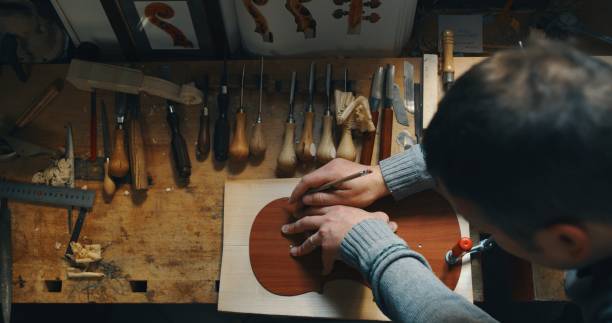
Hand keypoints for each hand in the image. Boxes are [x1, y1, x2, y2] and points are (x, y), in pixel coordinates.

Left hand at [281, 205, 396, 274]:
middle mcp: (328, 219)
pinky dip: (324, 266)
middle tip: (286, 228)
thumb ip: (379, 219)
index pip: (319, 208)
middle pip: (306, 220)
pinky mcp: (327, 246)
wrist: (369, 236)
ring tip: (292, 250)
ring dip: (299, 246)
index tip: (302, 212)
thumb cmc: (373, 226)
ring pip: (308, 239)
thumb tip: (390, 222)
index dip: (309, 210)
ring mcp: (325, 232)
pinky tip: (323, 271)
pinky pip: (324, 259)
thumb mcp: (376, 218)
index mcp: (337, 209)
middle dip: (295, 224)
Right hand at [289, 158, 389, 207]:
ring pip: (316, 177)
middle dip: (301, 192)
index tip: (292, 204)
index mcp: (330, 172)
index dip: (297, 193)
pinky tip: (317, 195)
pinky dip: (317, 185)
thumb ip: (323, 199)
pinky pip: (323, 176)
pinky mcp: (339, 166)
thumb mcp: (344, 200)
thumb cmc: (365, 191)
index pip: (306, 181)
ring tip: (304, 203)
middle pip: (309, 178)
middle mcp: (330, 165)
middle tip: (296, 206)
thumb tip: (306, 200)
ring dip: (309, 189)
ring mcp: (335, 164)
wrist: (382, 179)